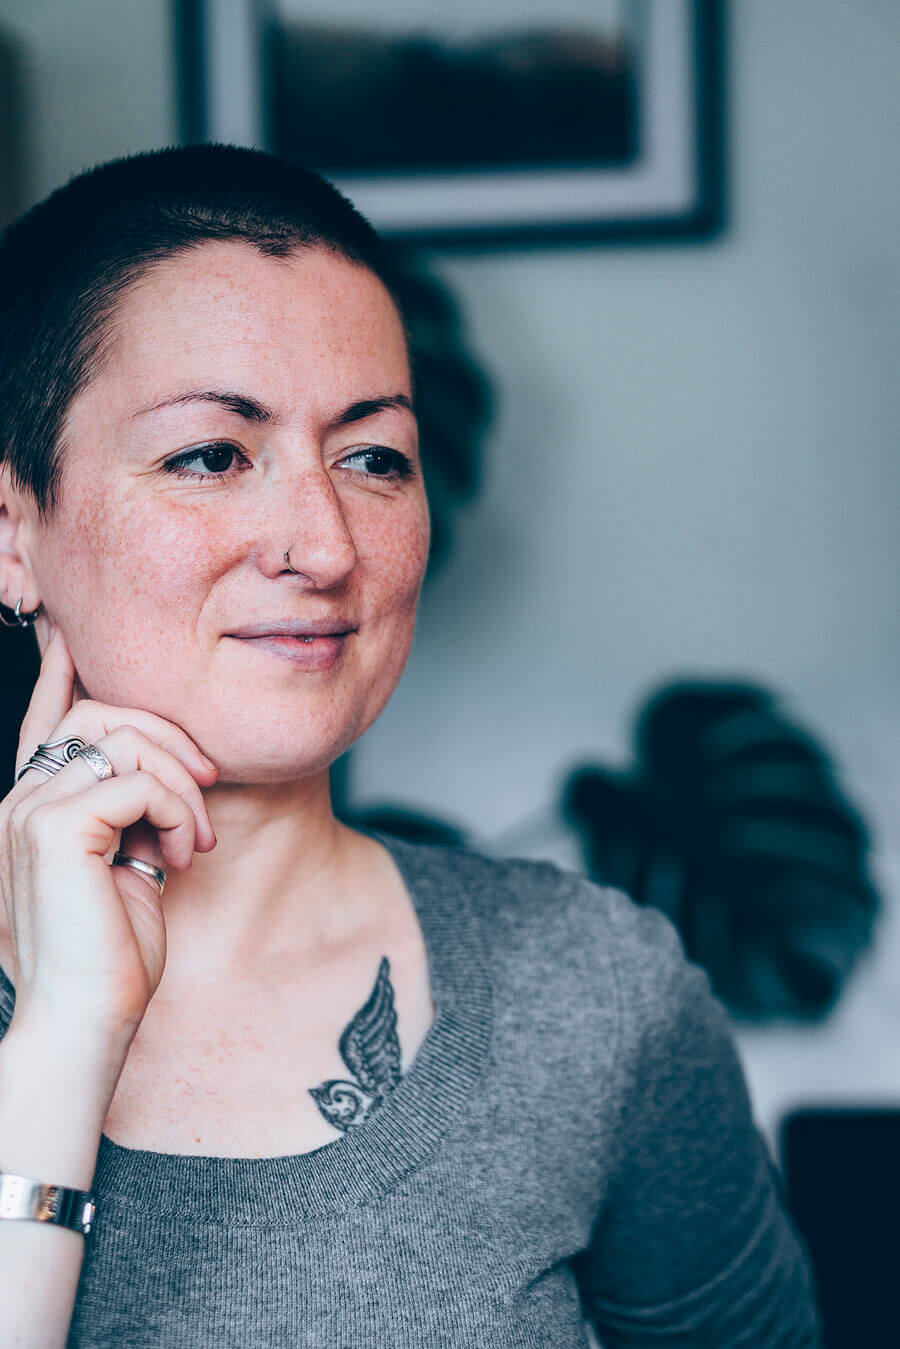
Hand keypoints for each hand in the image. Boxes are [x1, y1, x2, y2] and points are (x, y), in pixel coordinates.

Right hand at [0, 626, 217, 1041]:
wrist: (88, 1019)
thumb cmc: (112, 953)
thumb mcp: (127, 865)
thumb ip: (132, 811)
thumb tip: (173, 773)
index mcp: (31, 807)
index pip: (46, 720)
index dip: (63, 669)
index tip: (73, 630)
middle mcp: (19, 800)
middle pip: (100, 713)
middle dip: (169, 734)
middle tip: (209, 782)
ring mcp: (30, 810)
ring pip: (124, 738)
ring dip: (182, 780)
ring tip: (196, 836)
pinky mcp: (56, 828)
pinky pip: (140, 780)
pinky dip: (180, 809)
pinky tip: (187, 853)